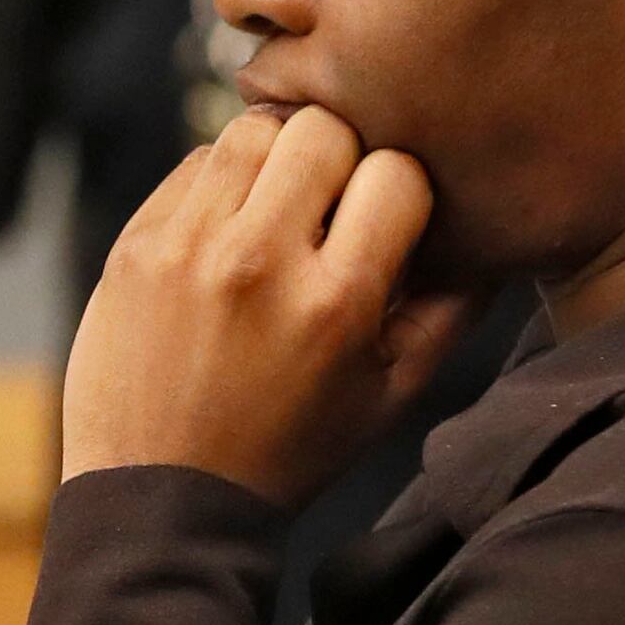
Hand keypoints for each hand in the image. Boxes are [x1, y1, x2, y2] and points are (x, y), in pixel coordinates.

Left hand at [59, 103, 480, 505]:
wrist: (162, 495)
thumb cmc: (291, 448)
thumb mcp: (392, 396)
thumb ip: (452, 309)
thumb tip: (488, 232)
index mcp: (335, 302)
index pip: (396, 173)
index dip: (401, 192)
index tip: (385, 224)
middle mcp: (258, 262)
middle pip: (324, 129)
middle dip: (340, 160)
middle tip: (331, 206)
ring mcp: (187, 247)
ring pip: (254, 129)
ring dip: (278, 158)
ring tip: (279, 209)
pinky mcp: (135, 244)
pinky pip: (195, 163)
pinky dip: (221, 184)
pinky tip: (227, 233)